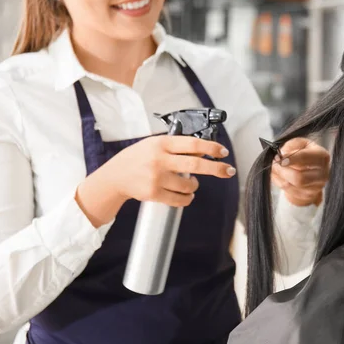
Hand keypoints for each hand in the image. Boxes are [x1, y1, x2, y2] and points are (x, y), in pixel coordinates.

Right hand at [104, 135, 235, 206]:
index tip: (223, 152)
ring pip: (189, 185)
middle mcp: (159, 160)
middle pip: (196, 164)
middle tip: (229, 170)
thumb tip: (204, 151)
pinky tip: (187, 195)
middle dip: (217, 168)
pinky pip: (179, 199)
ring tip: (193, 184)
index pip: (193, 144)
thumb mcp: (154, 144)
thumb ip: (176, 147)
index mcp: (161, 144)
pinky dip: (187, 198)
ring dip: (196, 186)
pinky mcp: (153, 193)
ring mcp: (156, 178)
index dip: (211, 147)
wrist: (114, 176)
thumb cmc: (137, 158)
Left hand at [271, 138, 329, 206]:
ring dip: (279, 176)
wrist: (310, 171)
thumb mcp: (300, 144)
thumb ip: (292, 145)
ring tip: (275, 168)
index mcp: (322, 155)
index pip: (305, 157)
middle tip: (274, 163)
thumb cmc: (304, 154)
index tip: (279, 158)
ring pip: (291, 185)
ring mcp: (317, 187)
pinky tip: (279, 176)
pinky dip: (280, 183)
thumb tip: (282, 153)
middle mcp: (323, 173)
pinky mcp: (309, 196)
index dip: (290, 158)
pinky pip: (289, 192)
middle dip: (282, 170)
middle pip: (299, 177)